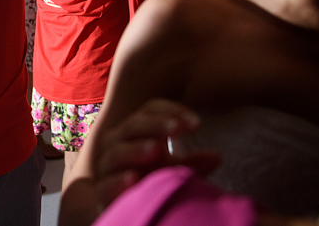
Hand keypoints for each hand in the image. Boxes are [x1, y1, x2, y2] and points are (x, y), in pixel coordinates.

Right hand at [90, 99, 218, 206]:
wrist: (126, 207)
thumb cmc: (149, 180)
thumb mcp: (173, 170)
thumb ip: (192, 163)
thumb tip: (216, 156)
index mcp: (137, 132)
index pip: (149, 110)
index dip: (170, 111)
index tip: (196, 123)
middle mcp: (119, 144)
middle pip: (131, 125)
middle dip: (154, 125)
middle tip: (176, 128)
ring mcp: (108, 168)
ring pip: (115, 152)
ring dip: (135, 149)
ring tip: (155, 148)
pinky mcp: (102, 193)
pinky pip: (104, 185)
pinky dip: (117, 181)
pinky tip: (133, 178)